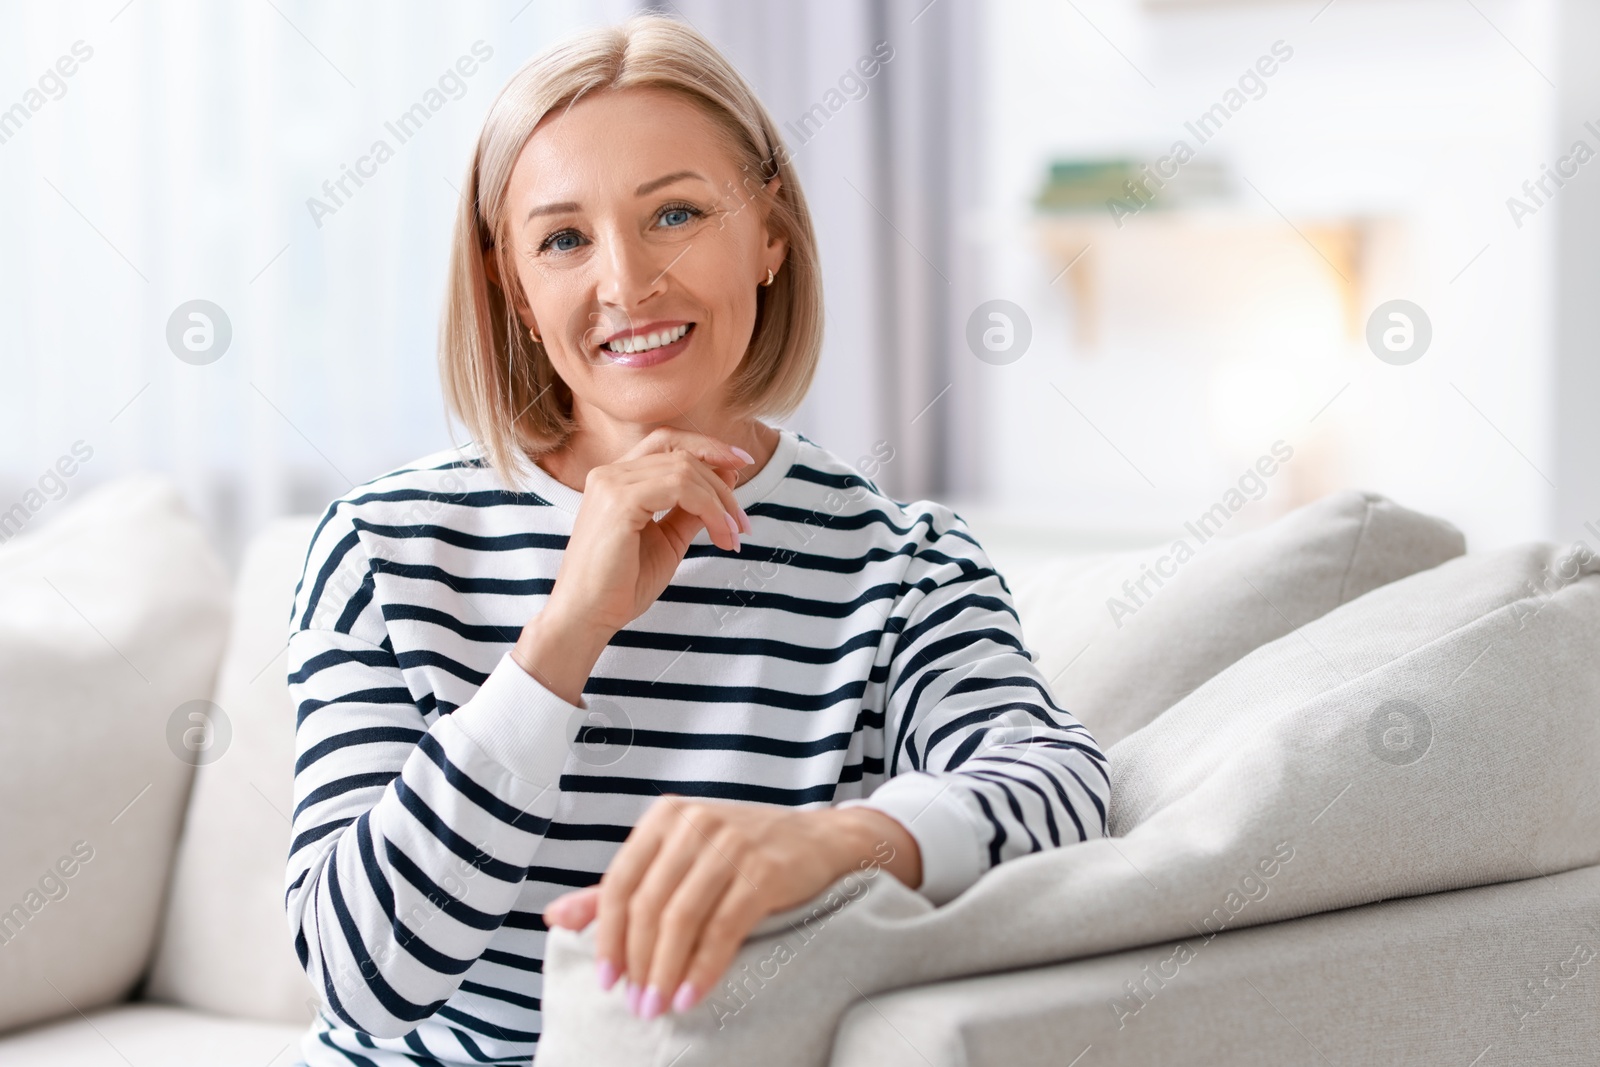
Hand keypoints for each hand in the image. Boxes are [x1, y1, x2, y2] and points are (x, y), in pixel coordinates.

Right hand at [511, 427, 752, 702]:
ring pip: (686, 470)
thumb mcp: (668, 539)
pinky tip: (720, 536)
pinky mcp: (619, 502)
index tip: (742, 463)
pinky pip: (682, 489)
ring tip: (733, 535)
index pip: (668, 443)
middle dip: (722, 484)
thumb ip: (691, 508)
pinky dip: (711, 510)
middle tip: (743, 523)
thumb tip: (726, 479)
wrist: (587, 617)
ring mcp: (611, 483)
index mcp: (616, 478)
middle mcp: (610, 473)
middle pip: (682, 454)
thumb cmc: (622, 585)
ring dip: (721, 503)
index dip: (708, 446)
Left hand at [542, 799, 920, 1018]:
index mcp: (665, 817)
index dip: (607, 937)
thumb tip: (556, 917)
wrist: (821, 840)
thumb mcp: (678, 860)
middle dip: (636, 962)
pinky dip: (703, 967)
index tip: (606, 980)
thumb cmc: (743, 853)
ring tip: (659, 1007)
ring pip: (681, 918)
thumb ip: (620, 889)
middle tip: (635, 1004)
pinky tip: (692, 994)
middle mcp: (693, 823)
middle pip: (647, 904)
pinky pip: (723, 927)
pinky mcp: (763, 869)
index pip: (619, 883)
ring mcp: (730, 843)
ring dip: (665, 971)